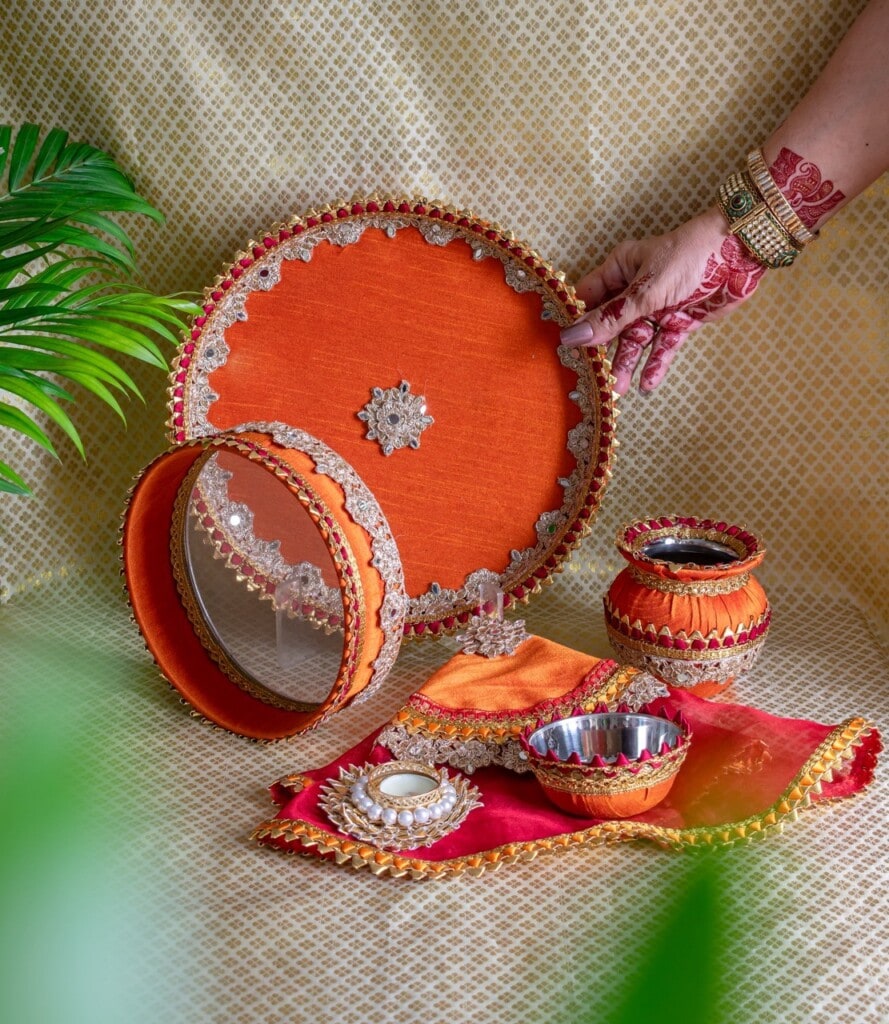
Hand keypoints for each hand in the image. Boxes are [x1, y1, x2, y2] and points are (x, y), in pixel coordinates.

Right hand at [560, 207, 764, 393]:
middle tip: (592, 377)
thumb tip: (573, 337)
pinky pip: (662, 347)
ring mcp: (657, 308)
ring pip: (635, 340)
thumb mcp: (645, 290)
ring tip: (618, 389)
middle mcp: (634, 290)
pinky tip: (647, 384)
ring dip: (627, 363)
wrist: (741, 254)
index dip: (576, 323)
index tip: (563, 349)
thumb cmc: (689, 257)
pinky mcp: (679, 322)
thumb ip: (612, 318)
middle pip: (610, 326)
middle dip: (602, 352)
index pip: (588, 300)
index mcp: (620, 270)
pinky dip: (656, 364)